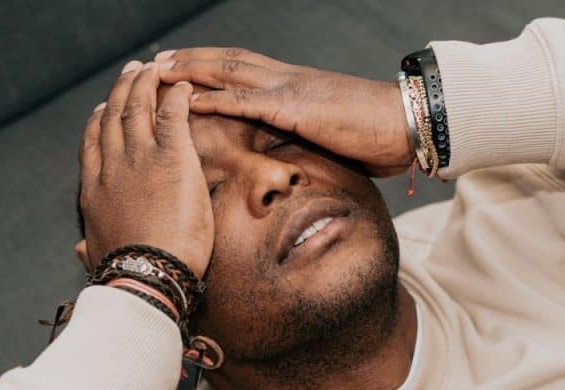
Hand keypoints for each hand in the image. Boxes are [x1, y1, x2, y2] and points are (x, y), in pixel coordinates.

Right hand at [80, 61, 212, 277]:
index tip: (104, 107)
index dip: (98, 121)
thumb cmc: (124, 274)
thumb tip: (80, 249)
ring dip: (146, 84)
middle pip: (114, 117)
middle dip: (123, 90)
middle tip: (132, 72)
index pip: (92, 144)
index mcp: (94, 190)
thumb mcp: (97, 256)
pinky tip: (182, 86)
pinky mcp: (172, 158)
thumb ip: (90, 246)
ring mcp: (140, 159)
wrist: (145, 275)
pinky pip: (172, 115)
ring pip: (138, 108)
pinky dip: (176, 97)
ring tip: (153, 69)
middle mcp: (112, 167)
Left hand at [156, 48, 413, 177]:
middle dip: (190, 60)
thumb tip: (291, 154)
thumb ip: (308, 138)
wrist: (410, 123)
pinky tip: (188, 99)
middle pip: (228, 62)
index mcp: (296, 85)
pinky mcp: (297, 107)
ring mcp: (291, 89)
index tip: (181, 68)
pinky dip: (214, 98)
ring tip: (157, 72)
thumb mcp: (333, 135)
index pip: (244, 69)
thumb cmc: (378, 134)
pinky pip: (247, 100)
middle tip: (154, 62)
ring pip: (229, 71)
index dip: (210, 67)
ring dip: (190, 70)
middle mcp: (288, 79)